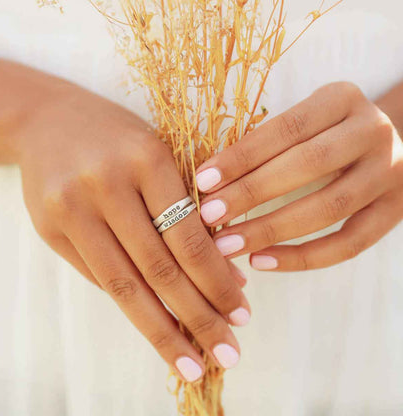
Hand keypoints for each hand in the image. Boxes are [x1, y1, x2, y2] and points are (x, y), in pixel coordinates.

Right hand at [17, 83, 249, 381]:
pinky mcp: (48, 227)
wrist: (48, 120)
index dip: (216, 282)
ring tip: (192, 359)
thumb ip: (186, 212)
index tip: (241, 314)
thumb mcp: (158, 155)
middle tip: (227, 353)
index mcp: (146, 158)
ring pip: (125, 284)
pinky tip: (155, 322)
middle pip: (159, 269)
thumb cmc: (117, 137)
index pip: (188, 237)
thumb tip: (223, 274)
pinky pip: (98, 277)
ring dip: (162, 329)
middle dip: (198, 317)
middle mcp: (105, 184)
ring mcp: (70, 208)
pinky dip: (131, 304)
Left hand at [195, 82, 402, 270]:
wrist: (385, 145)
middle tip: (210, 215)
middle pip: (308, 165)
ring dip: (270, 230)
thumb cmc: (325, 134)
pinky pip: (348, 244)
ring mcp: (389, 174)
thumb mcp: (305, 122)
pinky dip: (302, 258)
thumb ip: (268, 144)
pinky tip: (261, 261)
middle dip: (251, 193)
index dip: (242, 156)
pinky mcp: (393, 212)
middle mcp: (372, 132)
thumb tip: (211, 183)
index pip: (286, 129)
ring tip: (227, 245)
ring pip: (329, 208)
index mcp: (342, 99)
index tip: (204, 181)